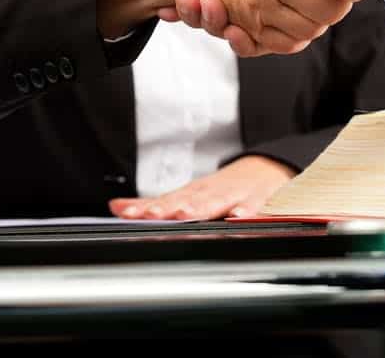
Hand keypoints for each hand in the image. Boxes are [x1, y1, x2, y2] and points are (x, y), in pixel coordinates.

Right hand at [101, 0, 368, 54]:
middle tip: (179, 1)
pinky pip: (274, 43)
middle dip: (198, 14)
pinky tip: (229, 28)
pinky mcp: (309, 18)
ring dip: (214, 24)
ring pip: (242, 31)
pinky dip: (246, 42)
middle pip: (223, 14)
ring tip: (201, 5)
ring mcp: (290, 5)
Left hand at [108, 156, 295, 219]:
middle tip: (154, 214)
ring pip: (217, 201)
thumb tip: (116, 207)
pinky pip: (255, 207)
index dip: (145, 208)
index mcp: (192, 193)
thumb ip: (153, 204)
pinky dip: (247, 211)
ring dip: (201, 208)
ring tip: (186, 214)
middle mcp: (210, 192)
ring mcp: (235, 195)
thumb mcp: (188, 193)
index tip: (125, 214)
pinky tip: (238, 216)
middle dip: (170, 208)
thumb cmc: (224, 187)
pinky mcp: (259, 200)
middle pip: (188, 200)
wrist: (268, 168)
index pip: (165, 201)